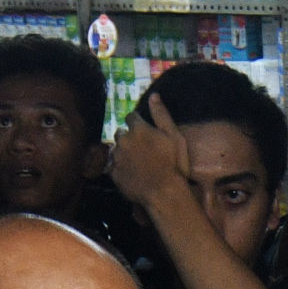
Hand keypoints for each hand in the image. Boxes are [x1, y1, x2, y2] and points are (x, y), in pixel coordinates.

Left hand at [110, 92, 199, 215]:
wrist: (164, 193)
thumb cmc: (173, 164)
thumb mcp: (174, 136)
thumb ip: (161, 115)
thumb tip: (154, 95)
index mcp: (138, 129)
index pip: (131, 117)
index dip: (137, 123)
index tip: (144, 130)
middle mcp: (124, 140)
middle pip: (121, 133)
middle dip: (128, 138)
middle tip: (141, 149)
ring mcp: (117, 157)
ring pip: (116, 150)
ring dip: (123, 152)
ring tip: (136, 162)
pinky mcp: (114, 173)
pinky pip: (113, 166)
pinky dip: (120, 168)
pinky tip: (131, 173)